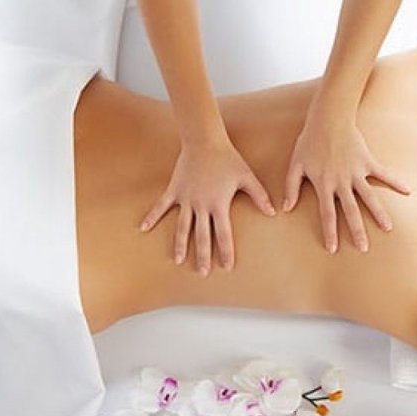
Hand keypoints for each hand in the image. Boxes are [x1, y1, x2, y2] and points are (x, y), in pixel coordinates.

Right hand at [139, 140, 274, 275]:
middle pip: (201, 236)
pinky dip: (152, 216)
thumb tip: (273, 212)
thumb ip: (259, 196)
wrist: (205, 141)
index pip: (223, 234)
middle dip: (202, 256)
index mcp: (219, 204)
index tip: (226, 267)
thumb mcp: (247, 177)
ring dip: (180, 245)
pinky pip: (161, 206)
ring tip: (178, 261)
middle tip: (202, 273)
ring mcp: (185, 198)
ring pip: (182, 227)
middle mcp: (201, 205)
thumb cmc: (228, 159)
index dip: (226, 251)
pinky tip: (143, 228)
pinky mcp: (175, 190)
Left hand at [283, 117, 409, 252]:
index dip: (330, 232)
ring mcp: (356, 172)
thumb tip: (285, 208)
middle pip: (351, 211)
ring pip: (369, 197)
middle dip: (357, 231)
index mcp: (324, 184)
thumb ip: (291, 187)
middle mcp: (342, 182)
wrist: (328, 118)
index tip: (333, 248)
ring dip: (379, 213)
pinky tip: (407, 191)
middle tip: (363, 248)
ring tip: (388, 228)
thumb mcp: (295, 164)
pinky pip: (384, 173)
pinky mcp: (367, 162)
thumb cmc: (309, 141)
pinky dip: (395, 181)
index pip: (327, 214)